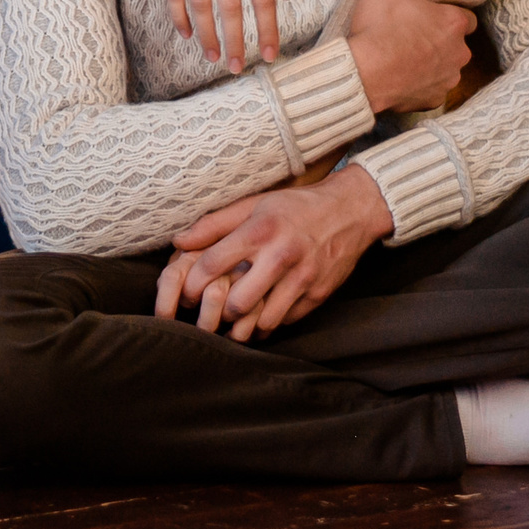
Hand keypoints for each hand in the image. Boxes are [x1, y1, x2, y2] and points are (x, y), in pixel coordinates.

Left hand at [154, 168, 393, 340]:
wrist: (350, 211)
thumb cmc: (294, 207)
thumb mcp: (254, 205)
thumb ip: (215, 224)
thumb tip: (179, 241)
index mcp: (260, 230)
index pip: (213, 265)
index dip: (191, 284)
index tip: (184, 293)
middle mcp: (281, 256)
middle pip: (237, 303)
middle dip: (218, 312)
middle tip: (210, 311)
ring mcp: (303, 278)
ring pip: (263, 321)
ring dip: (245, 324)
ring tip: (234, 319)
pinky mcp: (318, 295)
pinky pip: (285, 320)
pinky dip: (270, 321)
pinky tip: (261, 313)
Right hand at [345, 0, 475, 114]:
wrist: (363, 76)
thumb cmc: (377, 29)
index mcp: (453, 23)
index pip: (464, 17)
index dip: (448, 14)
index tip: (429, 12)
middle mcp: (459, 52)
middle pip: (456, 42)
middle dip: (439, 38)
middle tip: (412, 31)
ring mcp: (447, 78)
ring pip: (447, 66)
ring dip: (432, 62)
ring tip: (405, 54)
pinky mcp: (433, 99)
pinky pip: (433, 89)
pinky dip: (421, 84)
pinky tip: (402, 76)